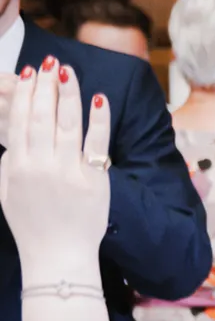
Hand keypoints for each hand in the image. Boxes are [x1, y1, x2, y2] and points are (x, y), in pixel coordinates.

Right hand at [0, 59, 110, 277]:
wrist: (59, 256)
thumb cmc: (32, 225)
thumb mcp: (7, 194)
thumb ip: (7, 164)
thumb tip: (11, 137)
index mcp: (17, 167)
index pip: (19, 122)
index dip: (24, 95)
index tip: (28, 73)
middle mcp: (40, 166)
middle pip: (42, 117)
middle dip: (45, 86)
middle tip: (49, 63)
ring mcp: (68, 172)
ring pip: (68, 124)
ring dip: (68, 94)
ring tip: (68, 72)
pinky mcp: (94, 180)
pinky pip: (97, 143)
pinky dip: (98, 120)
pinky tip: (99, 99)